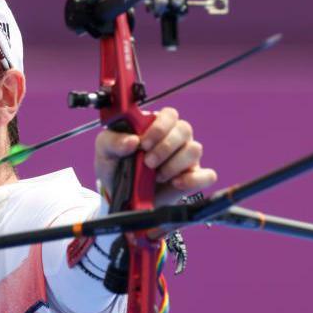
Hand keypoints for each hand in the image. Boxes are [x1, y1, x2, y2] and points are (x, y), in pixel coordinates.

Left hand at [94, 107, 216, 206]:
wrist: (119, 197)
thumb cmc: (115, 168)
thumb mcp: (104, 151)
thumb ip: (112, 140)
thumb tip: (131, 141)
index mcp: (155, 126)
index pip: (169, 115)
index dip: (159, 127)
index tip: (143, 144)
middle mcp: (174, 139)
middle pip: (185, 129)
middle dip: (165, 147)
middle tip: (148, 163)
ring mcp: (185, 159)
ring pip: (194, 150)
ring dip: (174, 164)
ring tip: (157, 175)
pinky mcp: (192, 179)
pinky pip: (207, 175)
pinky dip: (193, 179)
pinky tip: (176, 183)